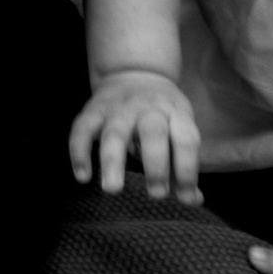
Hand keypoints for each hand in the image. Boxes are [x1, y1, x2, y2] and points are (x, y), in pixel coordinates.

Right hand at [69, 68, 201, 204]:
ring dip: (112, 161)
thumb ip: (183, 166)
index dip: (187, 169)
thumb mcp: (180, 130)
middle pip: (153, 132)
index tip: (185, 196)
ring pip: (115, 132)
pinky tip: (83, 177)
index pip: (186, 140)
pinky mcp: (94, 109)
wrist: (135, 72)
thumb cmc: (163, 116)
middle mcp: (147, 108)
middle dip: (155, 165)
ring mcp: (118, 107)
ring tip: (112, 189)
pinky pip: (82, 129)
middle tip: (157, 194)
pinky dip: (79, 152)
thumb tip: (193, 200)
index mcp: (175, 112)